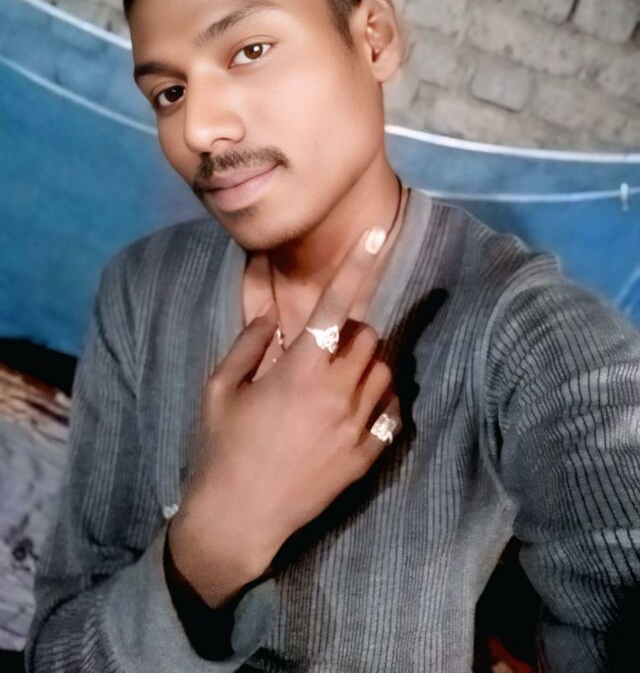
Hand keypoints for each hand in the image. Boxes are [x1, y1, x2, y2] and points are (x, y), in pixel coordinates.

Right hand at [168, 225, 400, 605]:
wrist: (238, 521)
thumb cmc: (221, 449)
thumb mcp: (219, 389)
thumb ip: (248, 344)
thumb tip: (272, 318)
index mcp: (298, 371)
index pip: (334, 306)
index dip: (357, 265)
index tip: (378, 233)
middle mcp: (336, 393)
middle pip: (368, 336)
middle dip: (350, 331)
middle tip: (322, 347)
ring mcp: (357, 427)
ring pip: (385, 370)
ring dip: (366, 362)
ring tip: (336, 377)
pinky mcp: (367, 456)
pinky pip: (393, 412)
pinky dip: (381, 398)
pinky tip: (357, 406)